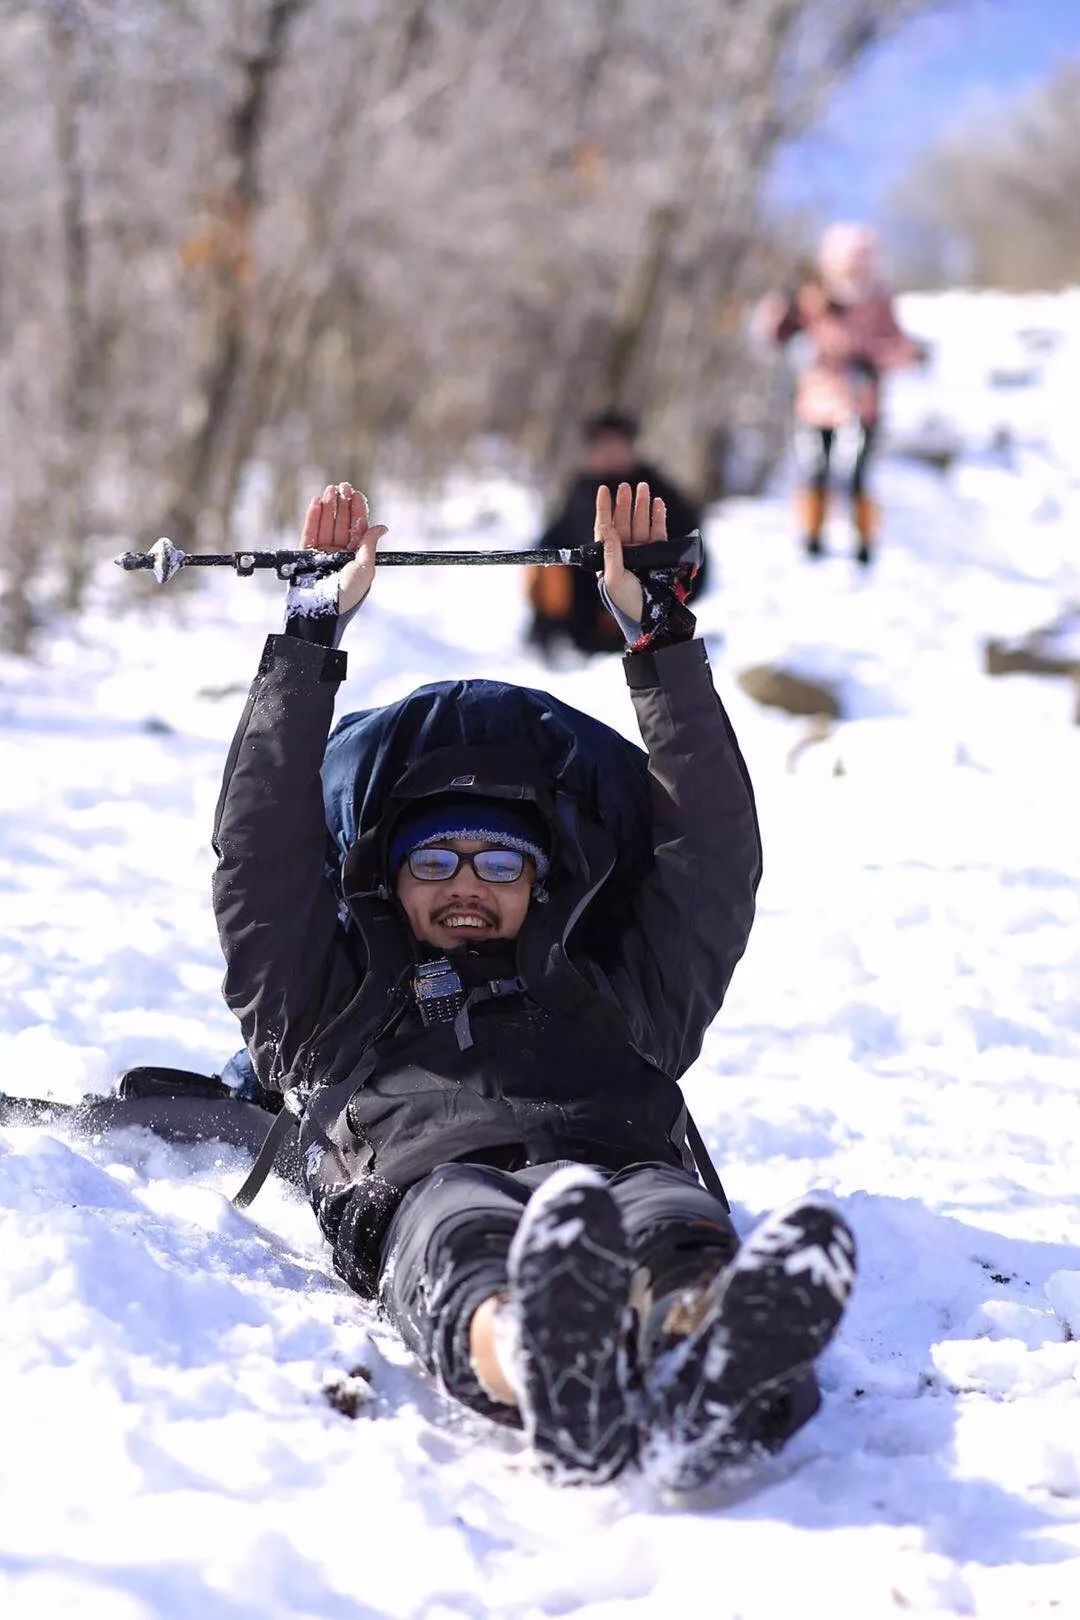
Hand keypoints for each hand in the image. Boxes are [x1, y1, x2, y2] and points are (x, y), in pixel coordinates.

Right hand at [301, 482, 387, 613]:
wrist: (322, 614)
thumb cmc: (347, 596)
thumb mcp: (364, 570)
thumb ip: (369, 546)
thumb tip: (381, 526)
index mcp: (355, 557)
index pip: (357, 529)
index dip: (357, 510)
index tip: (357, 494)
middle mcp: (339, 554)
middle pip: (341, 523)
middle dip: (342, 504)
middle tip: (342, 486)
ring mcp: (322, 554)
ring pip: (325, 525)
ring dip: (328, 507)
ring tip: (330, 491)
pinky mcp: (305, 557)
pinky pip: (309, 534)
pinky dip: (312, 518)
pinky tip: (316, 503)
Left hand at [596, 480, 666, 624]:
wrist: (650, 616)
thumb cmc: (626, 601)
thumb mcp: (613, 577)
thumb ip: (611, 551)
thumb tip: (606, 526)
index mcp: (609, 557)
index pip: (604, 528)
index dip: (604, 508)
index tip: (603, 489)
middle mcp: (625, 552)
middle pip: (623, 521)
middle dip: (625, 503)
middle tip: (626, 486)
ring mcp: (642, 552)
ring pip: (641, 523)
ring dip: (642, 506)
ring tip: (644, 488)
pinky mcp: (659, 554)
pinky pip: (657, 531)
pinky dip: (658, 517)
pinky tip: (657, 504)